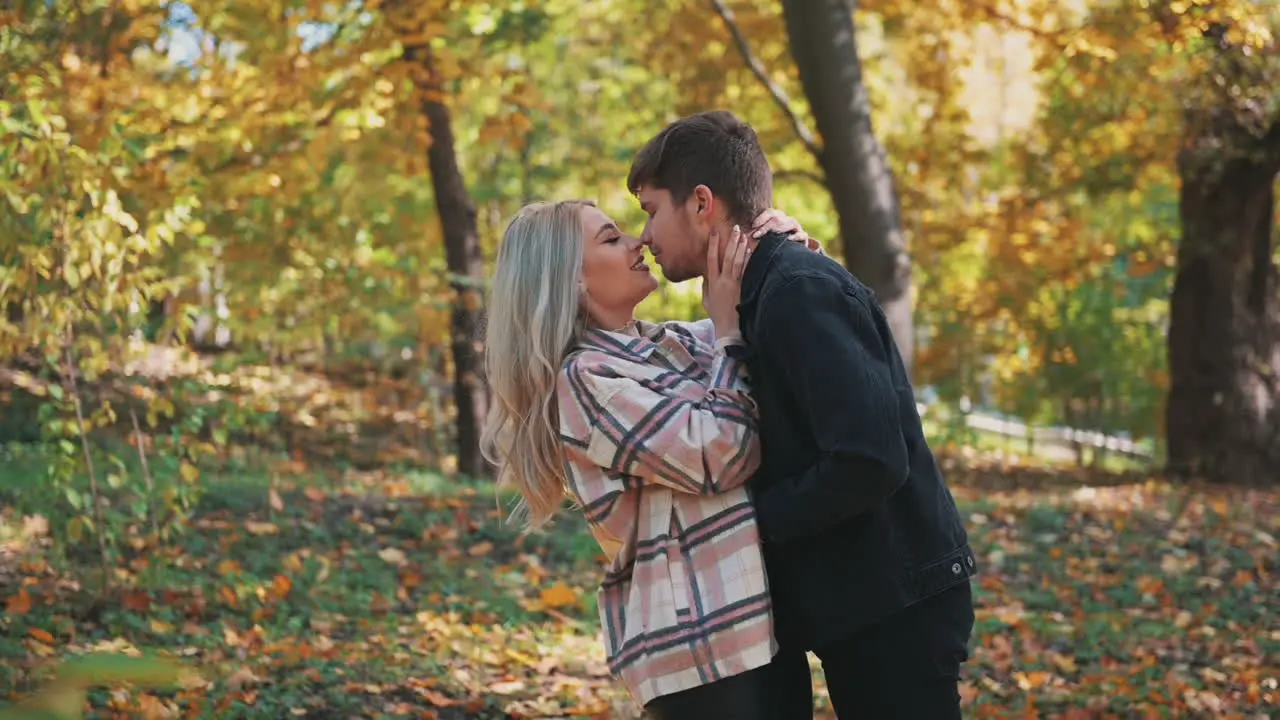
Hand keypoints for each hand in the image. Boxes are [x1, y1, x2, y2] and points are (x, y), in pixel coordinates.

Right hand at [702, 225, 748, 341]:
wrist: (727, 327)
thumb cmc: (716, 314)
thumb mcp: (706, 299)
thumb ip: (705, 285)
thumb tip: (705, 274)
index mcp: (711, 282)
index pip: (711, 259)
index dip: (713, 245)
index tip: (715, 232)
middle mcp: (722, 281)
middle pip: (726, 257)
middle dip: (731, 242)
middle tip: (736, 228)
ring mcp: (733, 284)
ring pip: (736, 262)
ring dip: (740, 247)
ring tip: (743, 235)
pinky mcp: (742, 288)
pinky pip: (744, 271)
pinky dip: (747, 260)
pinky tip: (749, 251)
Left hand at [749, 208, 823, 254]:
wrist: (787, 259)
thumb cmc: (770, 249)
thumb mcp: (761, 240)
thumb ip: (755, 234)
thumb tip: (741, 232)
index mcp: (777, 218)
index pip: (770, 212)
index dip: (761, 218)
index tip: (753, 226)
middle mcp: (787, 221)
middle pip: (779, 217)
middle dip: (766, 226)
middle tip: (756, 235)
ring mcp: (796, 229)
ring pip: (791, 222)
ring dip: (780, 228)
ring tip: (772, 235)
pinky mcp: (803, 239)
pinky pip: (802, 235)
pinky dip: (796, 236)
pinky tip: (789, 239)